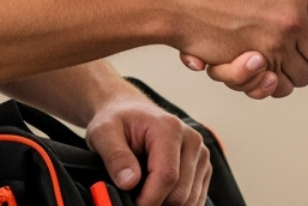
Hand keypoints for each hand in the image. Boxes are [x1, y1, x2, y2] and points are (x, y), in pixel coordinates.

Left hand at [84, 87, 210, 205]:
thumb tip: (129, 182)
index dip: (149, 200)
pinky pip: (195, 199)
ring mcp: (200, 154)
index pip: (167, 176)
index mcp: (169, 128)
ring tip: (144, 191)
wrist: (130, 111)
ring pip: (189, 200)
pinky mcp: (203, 167)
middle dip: (155, 204)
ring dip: (165, 204)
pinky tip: (158, 193)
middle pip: (180, 193)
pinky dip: (175, 204)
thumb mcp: (104, 133)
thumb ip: (115, 157)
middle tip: (133, 199)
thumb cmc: (117, 121)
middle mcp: (191, 140)